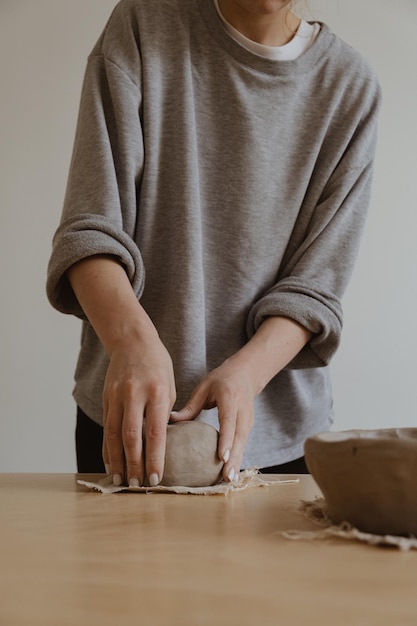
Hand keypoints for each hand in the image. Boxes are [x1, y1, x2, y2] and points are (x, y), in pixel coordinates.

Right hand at [103, 334, 175, 486]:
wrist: (132, 341)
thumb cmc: (158, 366)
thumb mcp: (170, 387)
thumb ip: (164, 415)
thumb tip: (161, 444)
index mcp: (157, 393)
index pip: (155, 432)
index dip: (155, 458)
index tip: (156, 478)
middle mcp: (134, 395)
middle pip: (132, 437)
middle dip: (134, 464)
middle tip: (137, 485)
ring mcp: (117, 396)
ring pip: (114, 434)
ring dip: (116, 460)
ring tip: (120, 480)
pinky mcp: (106, 398)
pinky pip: (106, 427)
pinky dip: (107, 447)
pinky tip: (109, 462)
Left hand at [170, 316, 312, 481]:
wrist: (246, 374)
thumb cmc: (221, 380)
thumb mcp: (204, 388)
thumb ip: (190, 406)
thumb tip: (170, 421)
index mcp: (230, 399)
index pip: (229, 422)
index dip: (226, 440)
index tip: (222, 457)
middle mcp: (242, 411)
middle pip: (239, 438)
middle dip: (233, 458)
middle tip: (226, 477)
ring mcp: (248, 419)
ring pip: (243, 444)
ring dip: (237, 462)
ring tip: (229, 480)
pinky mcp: (249, 426)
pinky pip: (243, 444)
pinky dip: (238, 458)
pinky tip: (230, 473)